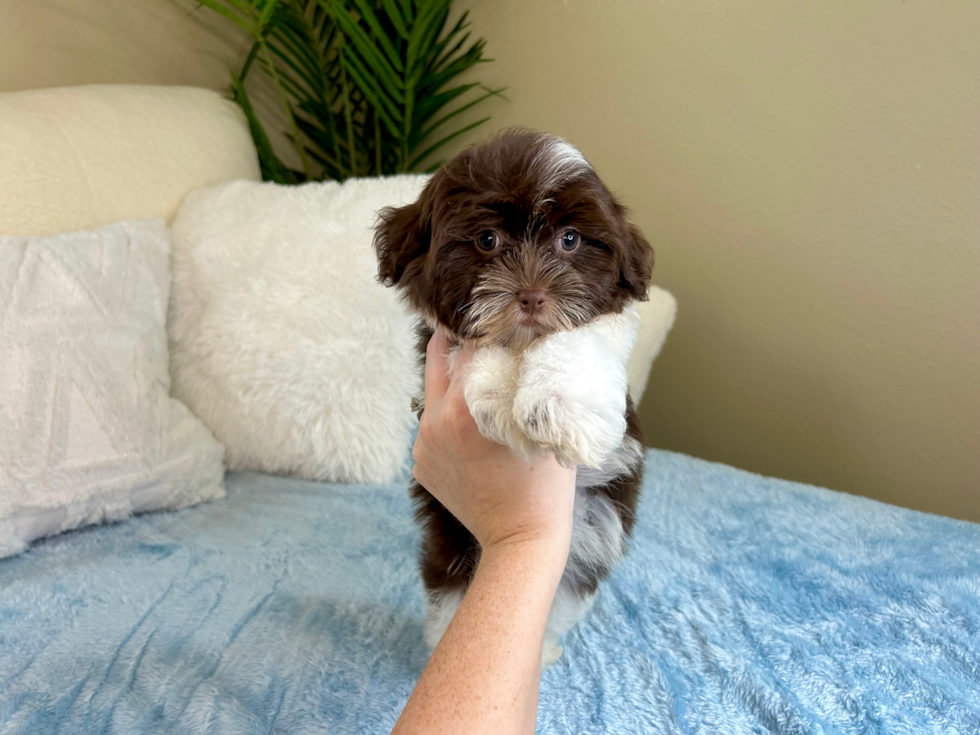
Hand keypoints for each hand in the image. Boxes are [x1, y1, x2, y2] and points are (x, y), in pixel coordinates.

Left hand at [412, 329, 577, 559]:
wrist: (520, 542)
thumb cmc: (544, 486)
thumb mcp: (542, 426)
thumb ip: (532, 385)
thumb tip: (533, 346)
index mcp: (463, 411)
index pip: (469, 349)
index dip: (486, 328)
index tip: (496, 315)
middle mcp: (434, 424)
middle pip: (436, 362)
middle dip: (454, 341)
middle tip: (471, 323)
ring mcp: (423, 446)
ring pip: (432, 395)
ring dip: (452, 380)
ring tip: (475, 369)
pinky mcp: (421, 465)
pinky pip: (432, 427)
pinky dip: (448, 416)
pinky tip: (471, 418)